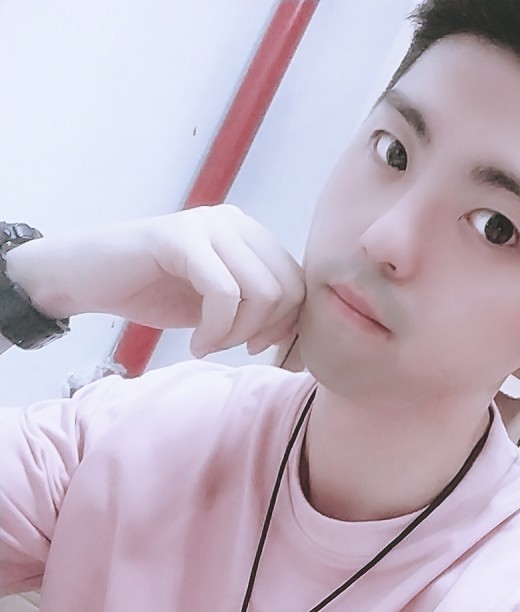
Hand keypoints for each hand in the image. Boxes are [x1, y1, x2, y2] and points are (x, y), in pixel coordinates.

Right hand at [5, 205, 305, 356]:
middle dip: (264, 332)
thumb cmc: (154, 293)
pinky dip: (216, 331)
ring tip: (209, 344)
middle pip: (289, 289)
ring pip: (263, 293)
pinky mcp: (182, 237)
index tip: (254, 348)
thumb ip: (257, 307)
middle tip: (229, 347)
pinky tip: (196, 343)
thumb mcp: (219, 305)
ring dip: (238, 334)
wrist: (86, 279)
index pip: (299, 284)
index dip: (287, 326)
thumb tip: (298, 334)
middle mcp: (237, 222)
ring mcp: (210, 224)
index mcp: (251, 235)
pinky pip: (224, 293)